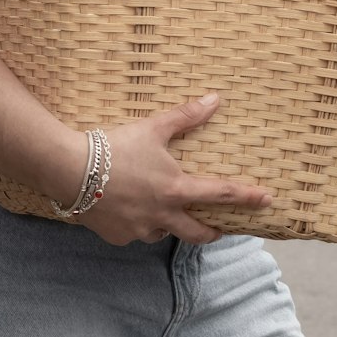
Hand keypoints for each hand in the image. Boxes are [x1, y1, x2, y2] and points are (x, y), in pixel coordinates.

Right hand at [81, 93, 272, 245]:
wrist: (70, 170)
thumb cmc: (115, 147)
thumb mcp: (153, 127)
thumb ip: (186, 116)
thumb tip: (215, 99)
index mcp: (176, 190)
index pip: (221, 194)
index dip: (246, 197)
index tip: (266, 200)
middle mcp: (162, 216)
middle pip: (198, 234)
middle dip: (212, 233)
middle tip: (219, 229)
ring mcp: (140, 231)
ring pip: (162, 231)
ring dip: (167, 222)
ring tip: (158, 206)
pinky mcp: (119, 237)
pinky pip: (135, 233)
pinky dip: (137, 222)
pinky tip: (125, 207)